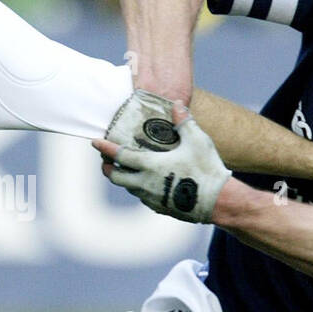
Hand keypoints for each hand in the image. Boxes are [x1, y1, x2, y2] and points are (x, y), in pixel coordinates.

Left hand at [93, 101, 231, 222]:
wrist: (218, 202)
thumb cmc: (206, 169)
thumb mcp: (197, 141)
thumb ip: (184, 122)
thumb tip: (177, 104)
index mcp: (150, 165)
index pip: (119, 155)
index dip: (105, 148)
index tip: (94, 142)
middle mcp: (145, 183)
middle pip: (115, 177)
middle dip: (107, 168)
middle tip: (105, 161)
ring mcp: (151, 198)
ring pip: (128, 188)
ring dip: (123, 178)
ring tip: (126, 170)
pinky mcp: (160, 207)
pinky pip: (143, 198)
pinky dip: (139, 189)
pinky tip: (146, 184)